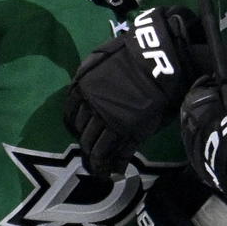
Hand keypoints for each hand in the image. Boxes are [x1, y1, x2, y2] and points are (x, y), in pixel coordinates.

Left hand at [65, 6, 203, 178]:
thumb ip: (89, 78)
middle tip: (91, 155)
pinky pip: (118, 151)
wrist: (156, 59)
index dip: (75, 127)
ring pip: (97, 147)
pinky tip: (117, 170)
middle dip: (86, 146)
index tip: (80, 132)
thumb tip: (85, 93)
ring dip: (98, 160)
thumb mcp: (99, 59)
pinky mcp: (129, 130)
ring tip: (101, 170)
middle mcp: (91, 108)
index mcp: (81, 89)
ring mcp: (109, 120)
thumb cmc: (130, 54)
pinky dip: (116, 163)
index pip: (70, 116)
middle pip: (84, 135)